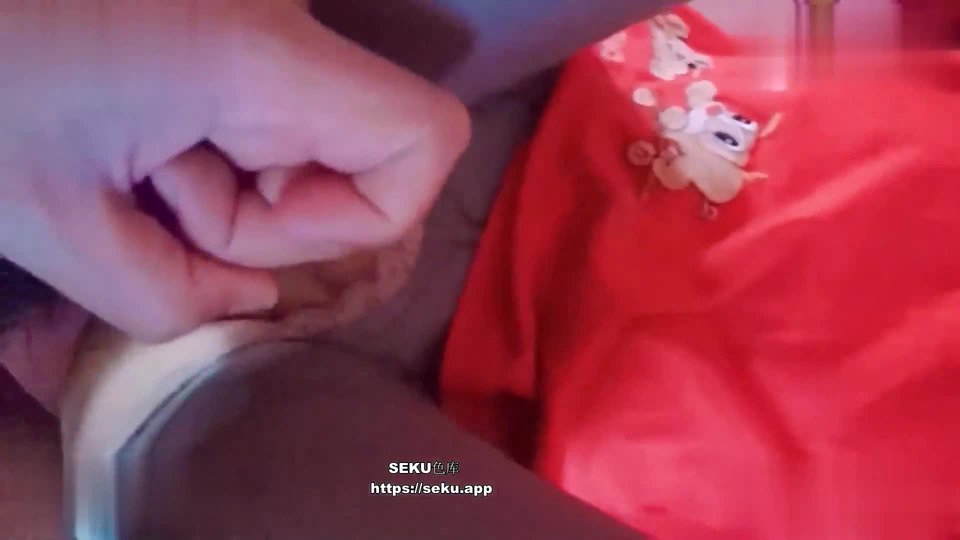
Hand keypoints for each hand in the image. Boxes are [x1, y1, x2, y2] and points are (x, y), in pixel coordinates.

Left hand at [0, 0, 469, 342]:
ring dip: (238, 188)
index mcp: (259, 61)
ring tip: (136, 174)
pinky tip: (140, 149)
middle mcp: (281, 25)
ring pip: (315, 137)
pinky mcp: (227, 25)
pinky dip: (219, 157)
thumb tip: (251, 296)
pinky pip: (271, 113)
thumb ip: (174, 295)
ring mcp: (256, 19)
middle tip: (173, 212)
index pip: (426, 139)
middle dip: (283, 214)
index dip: (371, 217)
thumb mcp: (53, 224)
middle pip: (371, 148)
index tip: (260, 236)